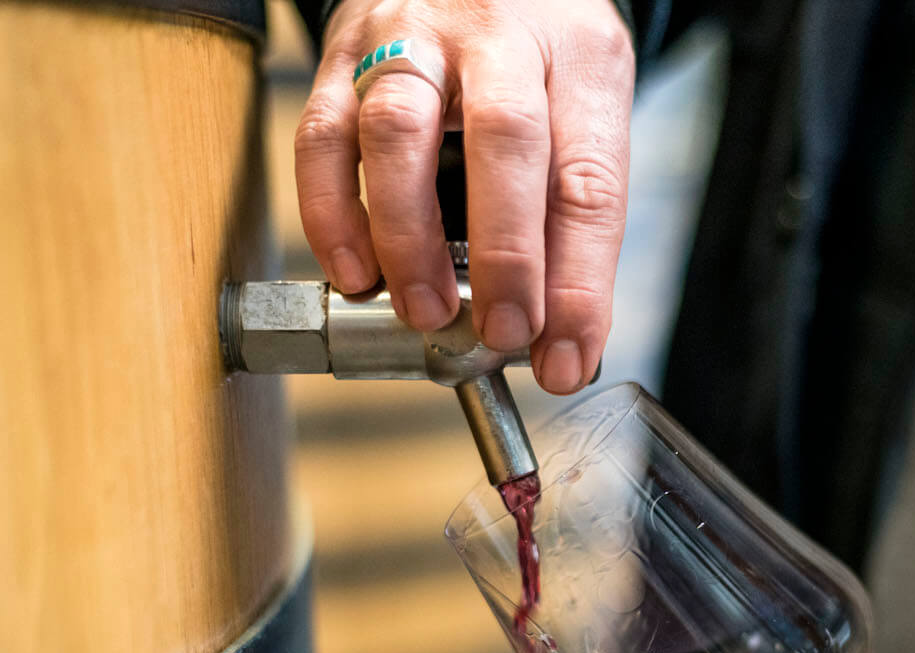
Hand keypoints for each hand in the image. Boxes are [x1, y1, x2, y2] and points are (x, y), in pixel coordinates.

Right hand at [295, 0, 633, 392]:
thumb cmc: (539, 58)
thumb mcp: (585, 116)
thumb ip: (573, 221)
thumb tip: (559, 343)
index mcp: (581, 59)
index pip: (589, 179)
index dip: (579, 283)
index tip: (565, 357)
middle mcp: (498, 35)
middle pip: (503, 140)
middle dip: (504, 257)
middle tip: (501, 333)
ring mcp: (414, 34)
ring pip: (398, 131)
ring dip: (408, 238)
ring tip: (423, 309)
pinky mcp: (346, 51)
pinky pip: (325, 134)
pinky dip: (331, 213)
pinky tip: (354, 272)